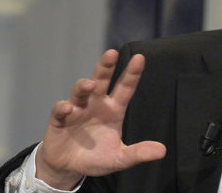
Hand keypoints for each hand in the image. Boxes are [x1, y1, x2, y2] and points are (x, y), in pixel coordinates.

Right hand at [35, 50, 165, 189]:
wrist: (68, 168)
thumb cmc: (96, 157)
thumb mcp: (119, 158)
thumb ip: (139, 153)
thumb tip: (162, 151)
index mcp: (113, 109)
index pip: (125, 87)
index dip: (132, 73)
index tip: (140, 58)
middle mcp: (95, 104)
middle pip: (101, 80)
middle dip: (106, 66)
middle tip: (112, 53)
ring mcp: (76, 110)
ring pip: (80, 91)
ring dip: (84, 85)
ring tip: (91, 84)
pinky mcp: (59, 121)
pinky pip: (60, 110)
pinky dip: (62, 108)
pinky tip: (67, 108)